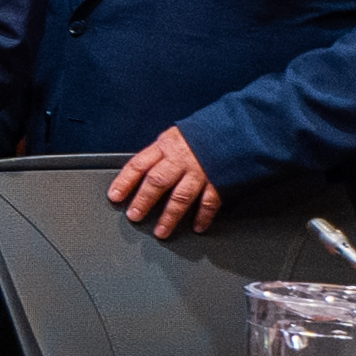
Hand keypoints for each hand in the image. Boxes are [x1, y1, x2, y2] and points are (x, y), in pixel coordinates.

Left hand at [107, 129, 225, 238]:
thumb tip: (144, 172)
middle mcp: (182, 159)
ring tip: (161, 231)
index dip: (125, 181)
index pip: (139, 164)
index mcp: (167, 145)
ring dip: (170, 216)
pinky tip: (197, 226)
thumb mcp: (177, 135)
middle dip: (143, 201)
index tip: (115, 196)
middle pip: (157, 181)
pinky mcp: (220, 180)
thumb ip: (162, 153)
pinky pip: (209, 202)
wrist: (240, 125)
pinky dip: (204, 216)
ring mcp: (201, 170)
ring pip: (181, 196)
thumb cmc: (205, 131)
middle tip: (134, 216)